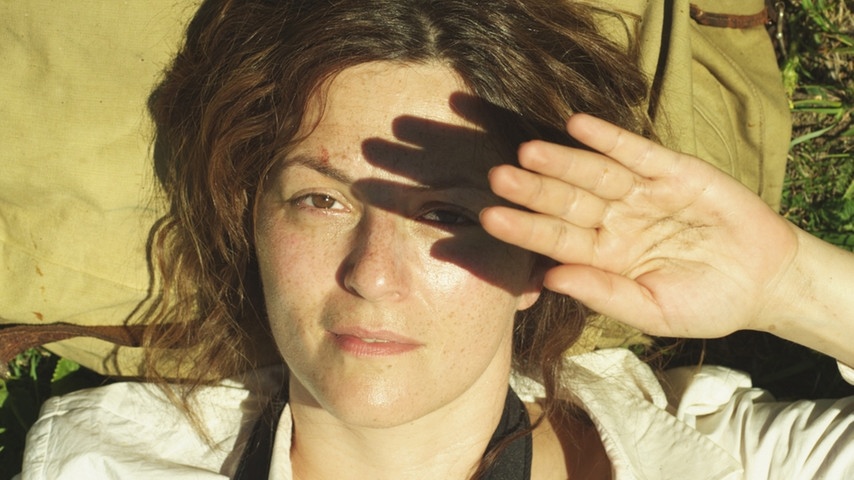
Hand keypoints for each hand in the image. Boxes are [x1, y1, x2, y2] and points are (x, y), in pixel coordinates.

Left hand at [481, 114, 798, 338]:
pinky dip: (609, 138)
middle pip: (567, 201)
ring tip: (529, 150)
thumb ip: (604, 293)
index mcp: (603, 256)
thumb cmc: (705, 303)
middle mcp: (615, 221)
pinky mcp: (673, 170)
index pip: (556, 240)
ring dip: (563, 160)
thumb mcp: (653, 311)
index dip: (525, 228)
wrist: (764, 281)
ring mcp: (641, 193)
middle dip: (534, 189)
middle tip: (498, 177)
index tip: (490, 218)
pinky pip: (636, 151)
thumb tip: (550, 278)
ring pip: (594, 173)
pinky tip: (579, 125)